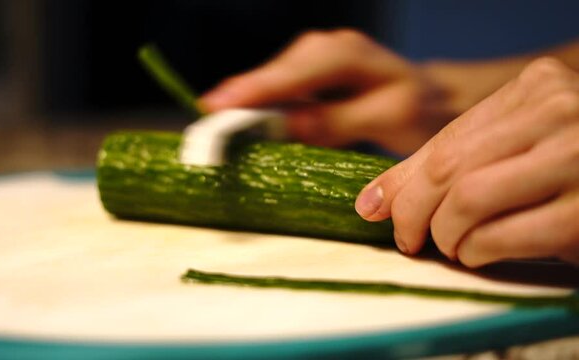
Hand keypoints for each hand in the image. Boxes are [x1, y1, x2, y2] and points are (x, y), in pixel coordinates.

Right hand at [200, 29, 459, 154]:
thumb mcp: (387, 118)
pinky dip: (260, 105)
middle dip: (238, 97)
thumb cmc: (418, 109)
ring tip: (214, 124)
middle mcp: (326, 48)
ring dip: (244, 102)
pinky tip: (242, 121)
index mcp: (346, 55)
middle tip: (204, 124)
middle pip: (272, 74)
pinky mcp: (310, 75)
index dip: (251, 91)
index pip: (290, 73)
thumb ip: (338, 120)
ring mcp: (316, 59)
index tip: (215, 107)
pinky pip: (278, 88)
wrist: (434, 99)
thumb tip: (286, 125)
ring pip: (271, 80)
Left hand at [355, 58, 578, 266]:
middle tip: (410, 239)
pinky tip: (479, 254)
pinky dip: (478, 253)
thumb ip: (447, 162)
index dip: (403, 185)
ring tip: (452, 246)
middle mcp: (563, 111)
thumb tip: (371, 201)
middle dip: (415, 214)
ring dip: (447, 236)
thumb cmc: (572, 168)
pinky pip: (505, 236)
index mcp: (538, 88)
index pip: (446, 141)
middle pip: (451, 170)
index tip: (380, 212)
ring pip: (470, 201)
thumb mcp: (514, 147)